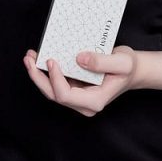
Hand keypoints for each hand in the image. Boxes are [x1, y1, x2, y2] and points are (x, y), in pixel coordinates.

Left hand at [22, 45, 137, 116]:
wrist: (133, 70)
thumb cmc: (129, 67)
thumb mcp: (122, 62)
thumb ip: (102, 62)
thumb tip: (79, 59)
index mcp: (94, 101)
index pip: (66, 96)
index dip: (54, 79)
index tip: (51, 60)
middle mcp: (84, 103)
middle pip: (53, 95)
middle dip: (37, 77)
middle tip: (28, 59)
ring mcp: (78, 98)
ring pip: (52, 90)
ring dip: (38, 74)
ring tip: (29, 57)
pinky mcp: (75, 89)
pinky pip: (56, 83)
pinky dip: (45, 72)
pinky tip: (39, 58)